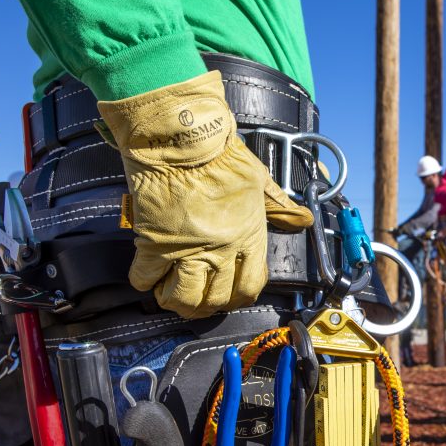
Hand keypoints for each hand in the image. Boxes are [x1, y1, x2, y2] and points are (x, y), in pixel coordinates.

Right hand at [98, 71, 311, 318]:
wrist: (183, 139)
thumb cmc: (221, 155)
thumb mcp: (261, 181)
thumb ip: (280, 206)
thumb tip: (302, 219)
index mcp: (248, 238)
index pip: (250, 287)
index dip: (238, 297)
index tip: (228, 294)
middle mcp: (220, 250)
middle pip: (216, 300)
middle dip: (205, 306)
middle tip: (196, 298)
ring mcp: (187, 249)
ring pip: (183, 298)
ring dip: (175, 300)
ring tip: (169, 292)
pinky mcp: (154, 243)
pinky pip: (145, 277)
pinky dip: (143, 280)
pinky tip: (146, 273)